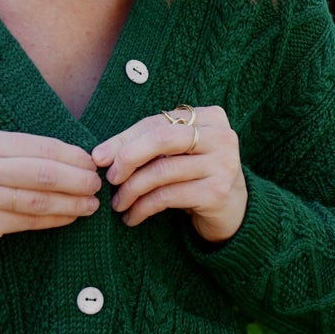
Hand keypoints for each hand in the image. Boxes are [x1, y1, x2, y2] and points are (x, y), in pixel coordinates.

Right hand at [0, 129, 102, 258]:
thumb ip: (19, 155)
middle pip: (43, 172)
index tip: (91, 163)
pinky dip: (55, 219)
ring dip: (71, 202)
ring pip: (39, 199)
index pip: (39, 146)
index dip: (72, 155)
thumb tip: (74, 158)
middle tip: (96, 185)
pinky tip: (70, 217)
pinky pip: (29, 221)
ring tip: (91, 204)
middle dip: (77, 179)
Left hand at [90, 105, 247, 242]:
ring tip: (118, 204)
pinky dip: (143, 208)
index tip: (99, 158)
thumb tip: (100, 155)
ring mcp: (222, 164)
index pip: (157, 122)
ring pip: (162, 171)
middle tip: (109, 178)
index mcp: (210, 117)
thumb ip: (145, 146)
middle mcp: (221, 137)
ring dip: (131, 190)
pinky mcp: (217, 193)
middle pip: (161, 139)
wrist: (235, 211)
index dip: (124, 139)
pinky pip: (167, 196)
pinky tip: (132, 217)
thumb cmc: (197, 176)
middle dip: (127, 158)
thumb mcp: (175, 155)